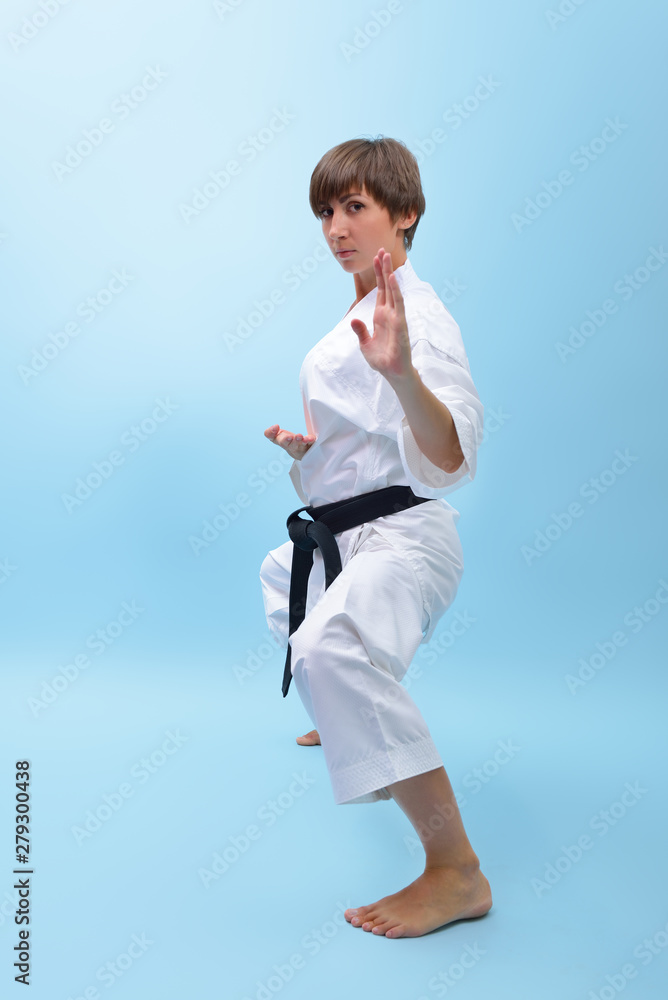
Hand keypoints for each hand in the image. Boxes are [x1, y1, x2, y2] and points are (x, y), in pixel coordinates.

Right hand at [264, 424, 315, 460]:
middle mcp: (291, 447)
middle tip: (288, 436)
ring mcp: (301, 447)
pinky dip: (310, 440)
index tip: (276, 426)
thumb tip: (275, 426)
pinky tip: (311, 438)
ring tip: (299, 436)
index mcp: (282, 443)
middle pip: (286, 444)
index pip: (273, 439)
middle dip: (286, 440)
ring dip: (298, 440)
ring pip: (299, 445)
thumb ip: (270, 432)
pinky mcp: (310, 446)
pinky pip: (311, 444)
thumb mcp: (278, 437)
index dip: (272, 433)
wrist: (303, 453)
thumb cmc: (289, 442)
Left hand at [349, 248, 414, 382]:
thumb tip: (353, 319)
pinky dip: (395, 291)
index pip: (380, 291)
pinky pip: (398, 304)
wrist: (392, 373)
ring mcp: (396, 317)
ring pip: (393, 290)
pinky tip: (391, 278)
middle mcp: (389, 313)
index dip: (378, 275)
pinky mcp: (400, 324)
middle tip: (381, 250)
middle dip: (383, 268)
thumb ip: (360, 331)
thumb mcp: (365, 344)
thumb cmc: (381, 359)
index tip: (375, 259)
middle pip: (386, 286)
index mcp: (381, 316)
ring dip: (389, 274)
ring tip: (386, 257)